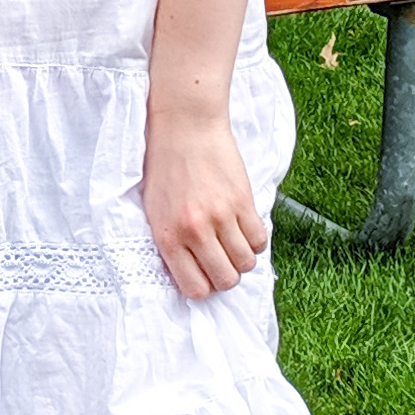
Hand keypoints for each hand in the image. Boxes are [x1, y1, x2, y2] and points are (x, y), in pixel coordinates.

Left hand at [141, 104, 266, 300]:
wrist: (184, 126)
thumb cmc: (163, 167)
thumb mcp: (154, 210)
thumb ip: (171, 243)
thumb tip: (190, 273)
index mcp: (168, 237)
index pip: (195, 289)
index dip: (203, 287)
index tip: (203, 276)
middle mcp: (196, 231)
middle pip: (226, 280)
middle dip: (226, 276)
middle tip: (221, 261)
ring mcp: (222, 216)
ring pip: (247, 263)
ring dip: (242, 258)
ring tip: (233, 243)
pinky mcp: (243, 201)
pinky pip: (261, 239)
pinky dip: (255, 240)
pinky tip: (244, 228)